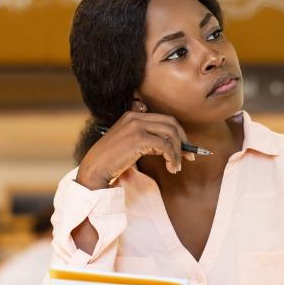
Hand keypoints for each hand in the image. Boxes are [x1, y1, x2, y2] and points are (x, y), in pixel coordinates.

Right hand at [76, 111, 193, 189]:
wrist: (95, 168)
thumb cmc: (111, 160)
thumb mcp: (130, 144)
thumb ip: (147, 138)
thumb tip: (171, 145)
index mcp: (133, 115)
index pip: (165, 119)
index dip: (179, 134)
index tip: (185, 149)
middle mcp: (135, 117)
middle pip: (171, 123)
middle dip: (183, 141)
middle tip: (188, 157)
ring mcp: (136, 126)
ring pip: (170, 134)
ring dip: (178, 152)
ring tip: (176, 167)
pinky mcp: (138, 139)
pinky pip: (165, 146)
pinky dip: (172, 158)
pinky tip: (170, 168)